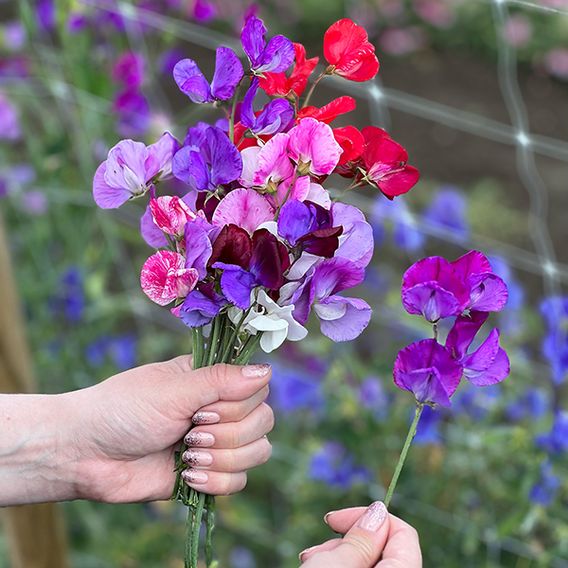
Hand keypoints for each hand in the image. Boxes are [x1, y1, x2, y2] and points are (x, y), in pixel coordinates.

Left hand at [60, 357, 273, 502]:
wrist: (85, 454)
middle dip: (229, 433)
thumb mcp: (173, 389)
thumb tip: (266, 370)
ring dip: (224, 458)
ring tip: (186, 455)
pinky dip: (217, 481)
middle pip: (263, 422)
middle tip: (191, 432)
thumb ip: (221, 380)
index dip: (239, 404)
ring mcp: (215, 442)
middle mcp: (219, 409)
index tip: (204, 408)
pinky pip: (239, 481)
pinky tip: (188, 475)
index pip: (258, 388)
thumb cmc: (123, 410)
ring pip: (257, 453)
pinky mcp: (206, 473)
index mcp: (212, 380)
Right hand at [300, 502, 421, 567]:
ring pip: (368, 562)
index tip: (334, 518)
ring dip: (338, 554)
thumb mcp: (336, 565)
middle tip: (318, 548)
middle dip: (348, 538)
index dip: (368, 518)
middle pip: (383, 547)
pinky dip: (340, 567)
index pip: (403, 533)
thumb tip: (378, 511)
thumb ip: (361, 539)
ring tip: (310, 560)